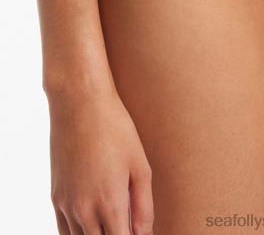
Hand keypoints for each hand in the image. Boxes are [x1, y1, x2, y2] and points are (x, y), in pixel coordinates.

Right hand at [48, 85, 153, 234]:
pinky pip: (64, 232)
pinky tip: (92, 227)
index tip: (139, 234)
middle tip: (128, 225)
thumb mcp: (140, 164)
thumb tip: (145, 234)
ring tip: (114, 222)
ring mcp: (67, 204)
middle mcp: (85, 210)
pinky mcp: (55, 196)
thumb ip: (144, 206)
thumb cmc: (115, 128)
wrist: (80, 103)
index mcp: (110, 203)